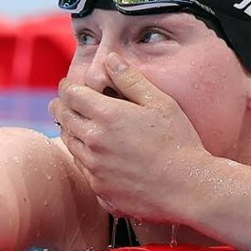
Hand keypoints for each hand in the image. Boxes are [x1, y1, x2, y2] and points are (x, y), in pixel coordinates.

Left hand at [48, 53, 211, 222]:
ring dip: (72, 133)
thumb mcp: (161, 103)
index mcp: (107, 116)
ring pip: (71, 145)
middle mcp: (94, 142)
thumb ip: (131, 80)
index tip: (70, 86)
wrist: (189, 188)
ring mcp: (95, 168)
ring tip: (82, 127)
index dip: (68, 87)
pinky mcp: (101, 190)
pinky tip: (99, 155)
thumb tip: (110, 60)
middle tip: (65, 103)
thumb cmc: (179, 143)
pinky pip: (83, 169)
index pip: (70, 95)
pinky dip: (85, 158)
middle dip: (62, 107)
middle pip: (64, 119)